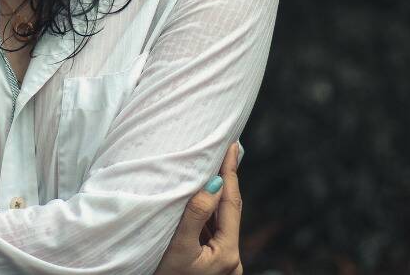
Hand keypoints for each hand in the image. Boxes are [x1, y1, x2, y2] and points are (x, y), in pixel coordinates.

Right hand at [153, 141, 243, 274]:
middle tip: (227, 150)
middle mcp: (231, 259)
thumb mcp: (178, 246)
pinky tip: (204, 197)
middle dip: (228, 180)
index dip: (230, 173)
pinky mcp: (213, 263)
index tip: (231, 147)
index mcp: (228, 254)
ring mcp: (223, 262)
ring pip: (222, 221)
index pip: (231, 204)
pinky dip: (210, 211)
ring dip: (218, 195)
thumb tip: (215, 183)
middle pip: (230, 211)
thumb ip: (196, 214)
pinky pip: (214, 230)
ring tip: (215, 166)